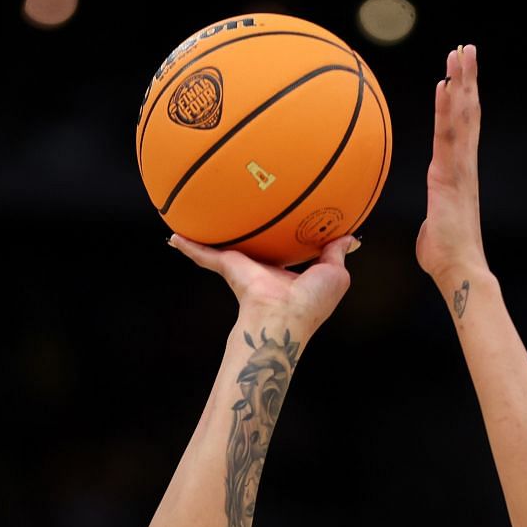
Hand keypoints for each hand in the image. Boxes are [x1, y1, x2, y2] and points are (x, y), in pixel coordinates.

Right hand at [169, 234, 358, 332]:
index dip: (286, 236)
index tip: (285, 219)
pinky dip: (189, 246)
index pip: (285, 250)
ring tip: (195, 217)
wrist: (286, 316)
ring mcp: (243, 268)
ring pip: (223, 248)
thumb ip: (337, 252)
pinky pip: (205, 254)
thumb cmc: (312, 301)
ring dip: (207, 237)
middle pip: (251, 247)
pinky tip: (174, 236)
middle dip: (244, 235)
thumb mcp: (335, 273)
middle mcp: (263, 269)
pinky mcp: (229, 266)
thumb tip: (351, 238)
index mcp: (287, 272)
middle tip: (237, 210)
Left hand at [416, 44, 487, 287]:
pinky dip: (447, 108)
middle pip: (467, 113)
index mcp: (456, 174)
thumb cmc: (445, 257)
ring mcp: (460, 168)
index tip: (458, 76)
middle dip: (467, 79)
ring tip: (460, 52)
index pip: (461, 130)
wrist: (459, 270)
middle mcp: (463, 165)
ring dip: (461, 82)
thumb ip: (432, 220)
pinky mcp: (451, 175)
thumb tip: (429, 226)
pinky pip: (448, 135)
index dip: (461, 101)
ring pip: (462, 116)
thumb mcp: (433, 230)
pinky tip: (445, 85)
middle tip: (466, 49)